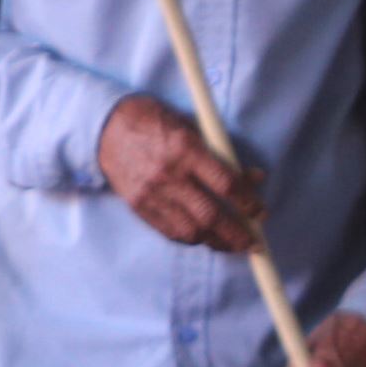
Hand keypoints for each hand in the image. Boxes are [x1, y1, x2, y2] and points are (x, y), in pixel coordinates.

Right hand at [99, 93, 263, 252]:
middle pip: (210, 216)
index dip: (248, 203)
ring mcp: (151, 194)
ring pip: (191, 231)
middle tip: (254, 244)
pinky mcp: (139, 207)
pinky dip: (192, 239)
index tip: (260, 213)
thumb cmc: (155, 121)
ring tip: (233, 245)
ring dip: (216, 243)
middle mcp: (168, 175)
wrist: (105, 127)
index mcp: (185, 148)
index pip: (225, 184)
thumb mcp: (193, 127)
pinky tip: (205, 238)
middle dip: (237, 235)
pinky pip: (170, 232)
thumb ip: (223, 154)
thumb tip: (255, 177)